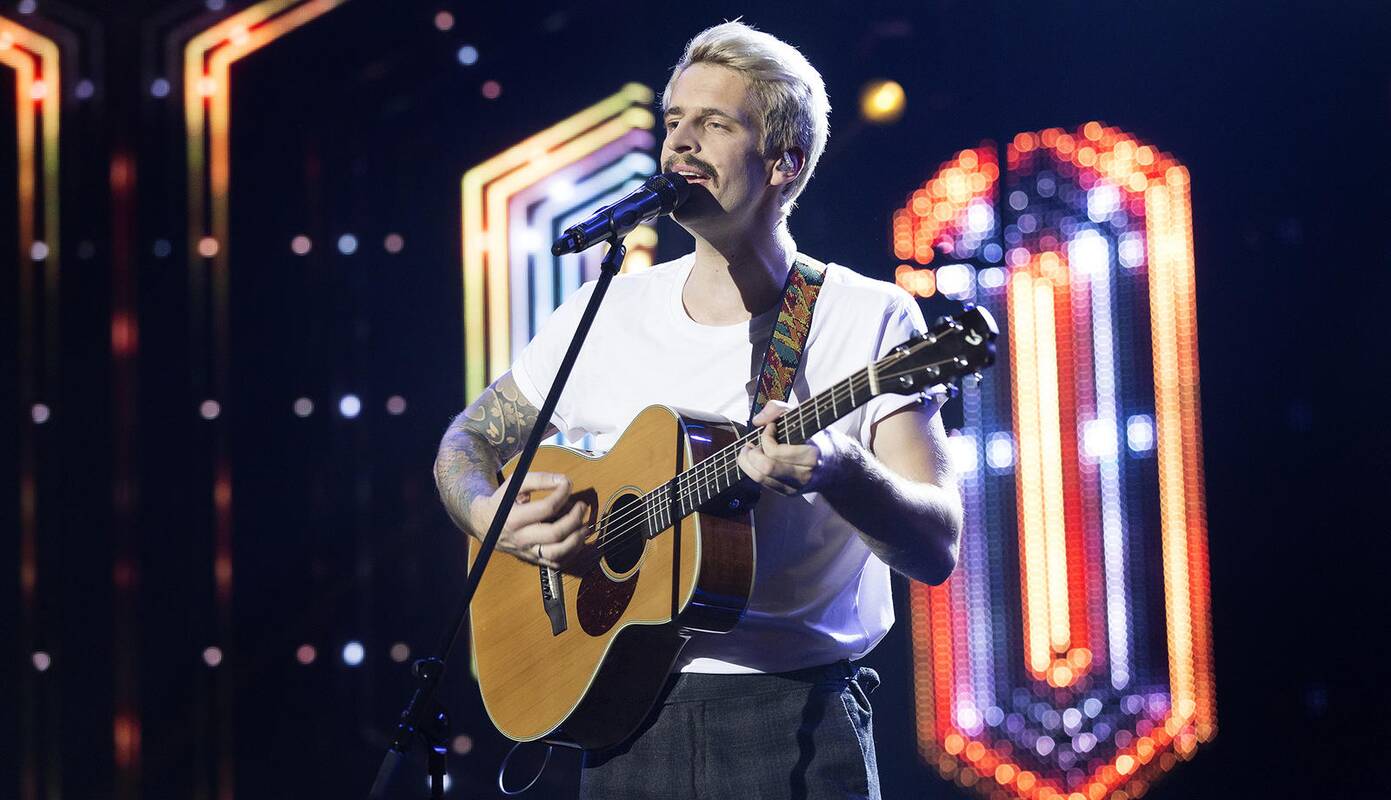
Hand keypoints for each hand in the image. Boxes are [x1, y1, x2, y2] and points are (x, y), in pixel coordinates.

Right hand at [468, 472, 590, 569]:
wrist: (484, 524)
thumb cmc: (502, 501)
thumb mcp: (515, 484)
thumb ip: (539, 479)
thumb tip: (564, 481)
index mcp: (514, 518)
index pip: (546, 508)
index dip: (562, 494)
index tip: (568, 485)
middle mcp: (520, 539)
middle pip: (555, 533)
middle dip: (574, 518)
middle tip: (582, 506)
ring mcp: (527, 552)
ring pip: (557, 553)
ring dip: (577, 540)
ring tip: (584, 526)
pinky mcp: (533, 560)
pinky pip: (557, 563)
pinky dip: (572, 552)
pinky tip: (576, 539)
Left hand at [736, 401, 845, 495]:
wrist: (840, 467)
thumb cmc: (822, 439)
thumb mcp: (808, 416)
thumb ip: (781, 409)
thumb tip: (757, 420)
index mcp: (811, 455)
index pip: (776, 451)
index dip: (766, 436)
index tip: (770, 427)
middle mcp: (804, 475)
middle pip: (765, 468)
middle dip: (751, 454)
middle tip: (750, 443)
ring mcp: (797, 487)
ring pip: (761, 478)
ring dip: (748, 463)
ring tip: (749, 450)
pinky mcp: (790, 493)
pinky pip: (764, 484)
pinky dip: (755, 471)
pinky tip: (757, 460)